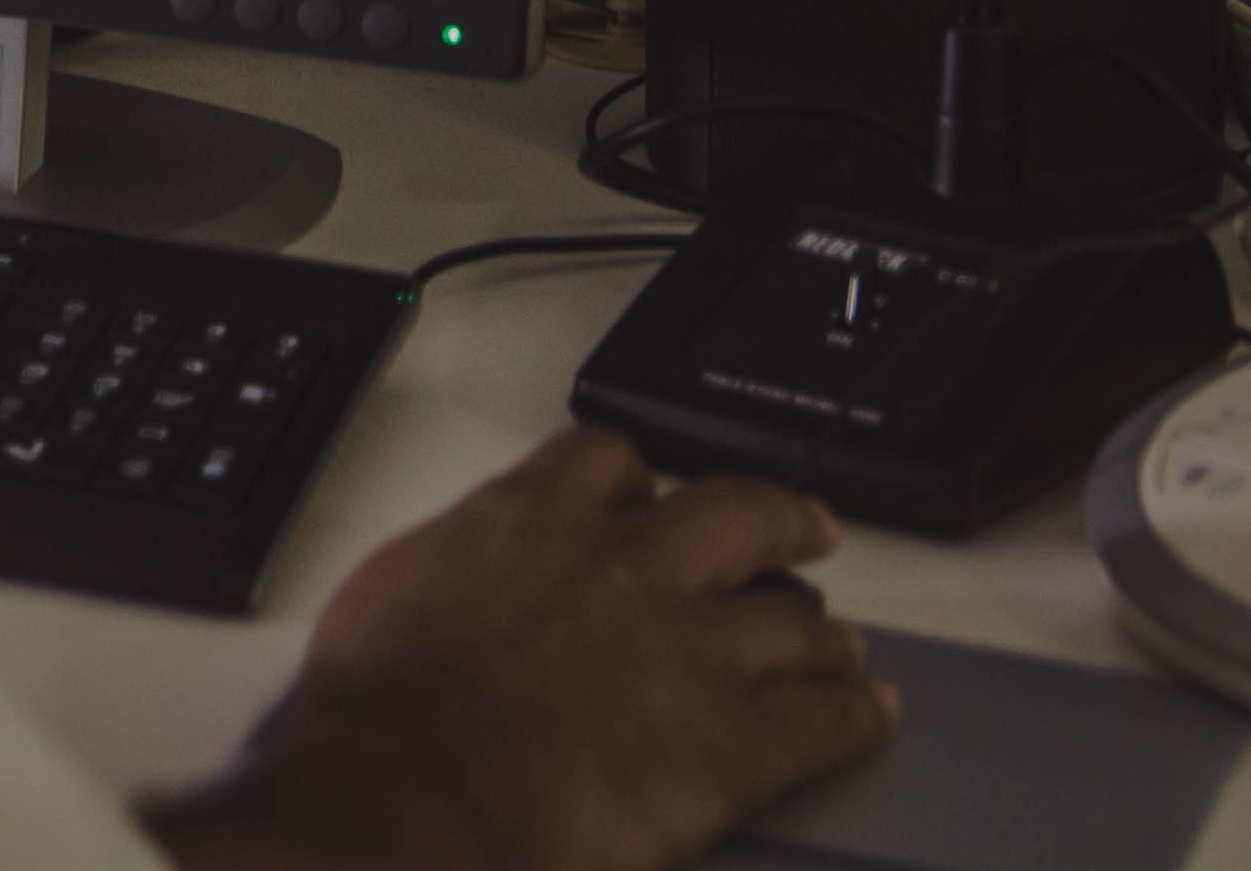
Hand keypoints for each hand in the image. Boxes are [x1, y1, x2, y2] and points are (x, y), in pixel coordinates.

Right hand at [148, 430, 895, 870]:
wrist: (420, 791)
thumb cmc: (381, 708)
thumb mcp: (391, 595)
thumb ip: (452, 570)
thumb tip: (452, 587)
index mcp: (533, 520)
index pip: (606, 460)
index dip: (639, 480)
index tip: (645, 496)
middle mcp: (629, 564)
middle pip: (736, 512)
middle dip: (776, 518)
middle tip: (801, 529)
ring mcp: (694, 648)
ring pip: (796, 616)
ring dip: (820, 629)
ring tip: (840, 644)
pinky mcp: (738, 740)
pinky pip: (825, 717)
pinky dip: (854, 714)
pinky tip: (868, 715)